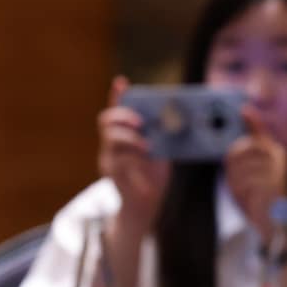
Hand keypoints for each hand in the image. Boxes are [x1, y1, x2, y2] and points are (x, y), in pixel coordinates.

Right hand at [97, 76, 168, 225]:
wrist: (146, 204)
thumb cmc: (154, 174)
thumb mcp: (160, 150)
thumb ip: (162, 135)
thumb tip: (179, 117)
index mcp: (123, 134)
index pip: (117, 110)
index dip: (117, 95)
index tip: (121, 82)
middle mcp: (111, 144)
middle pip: (106, 121)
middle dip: (124, 117)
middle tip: (141, 123)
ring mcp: (109, 159)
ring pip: (111, 141)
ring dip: (130, 140)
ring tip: (147, 146)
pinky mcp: (113, 176)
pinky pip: (119, 164)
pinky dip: (134, 162)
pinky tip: (146, 163)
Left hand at [224, 107, 286, 244]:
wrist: (277, 224)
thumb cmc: (261, 199)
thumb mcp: (251, 174)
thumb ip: (246, 155)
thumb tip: (241, 124)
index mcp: (274, 153)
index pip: (259, 133)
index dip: (252, 121)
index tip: (244, 111)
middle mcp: (276, 157)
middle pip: (237, 152)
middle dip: (231, 171)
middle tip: (240, 187)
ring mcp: (273, 169)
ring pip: (237, 168)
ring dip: (235, 185)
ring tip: (247, 196)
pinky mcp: (269, 183)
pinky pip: (242, 183)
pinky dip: (240, 194)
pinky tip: (250, 201)